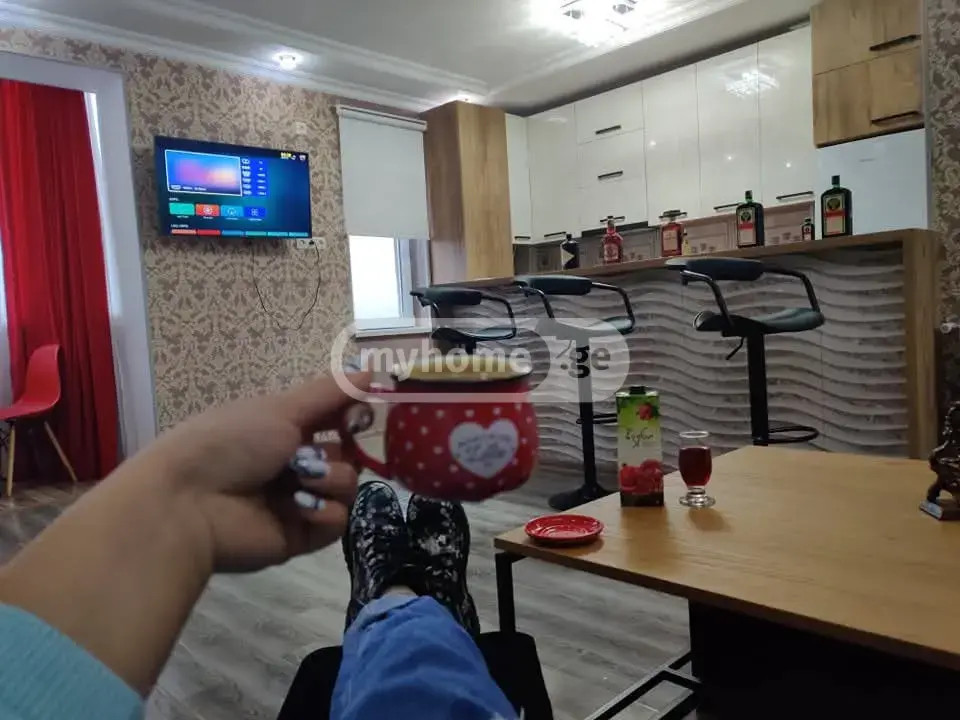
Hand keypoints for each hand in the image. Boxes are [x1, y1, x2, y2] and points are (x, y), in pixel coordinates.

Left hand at [135, 372, 370, 572]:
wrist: (188, 504)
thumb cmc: (230, 443)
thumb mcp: (280, 408)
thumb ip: (330, 392)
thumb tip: (372, 370)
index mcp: (283, 429)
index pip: (335, 420)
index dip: (353, 416)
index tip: (361, 413)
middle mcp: (294, 464)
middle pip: (348, 455)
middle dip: (343, 450)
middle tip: (319, 452)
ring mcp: (298, 502)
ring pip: (347, 487)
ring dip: (332, 479)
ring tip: (301, 481)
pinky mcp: (300, 536)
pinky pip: (337, 521)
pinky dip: (325, 512)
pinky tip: (301, 508)